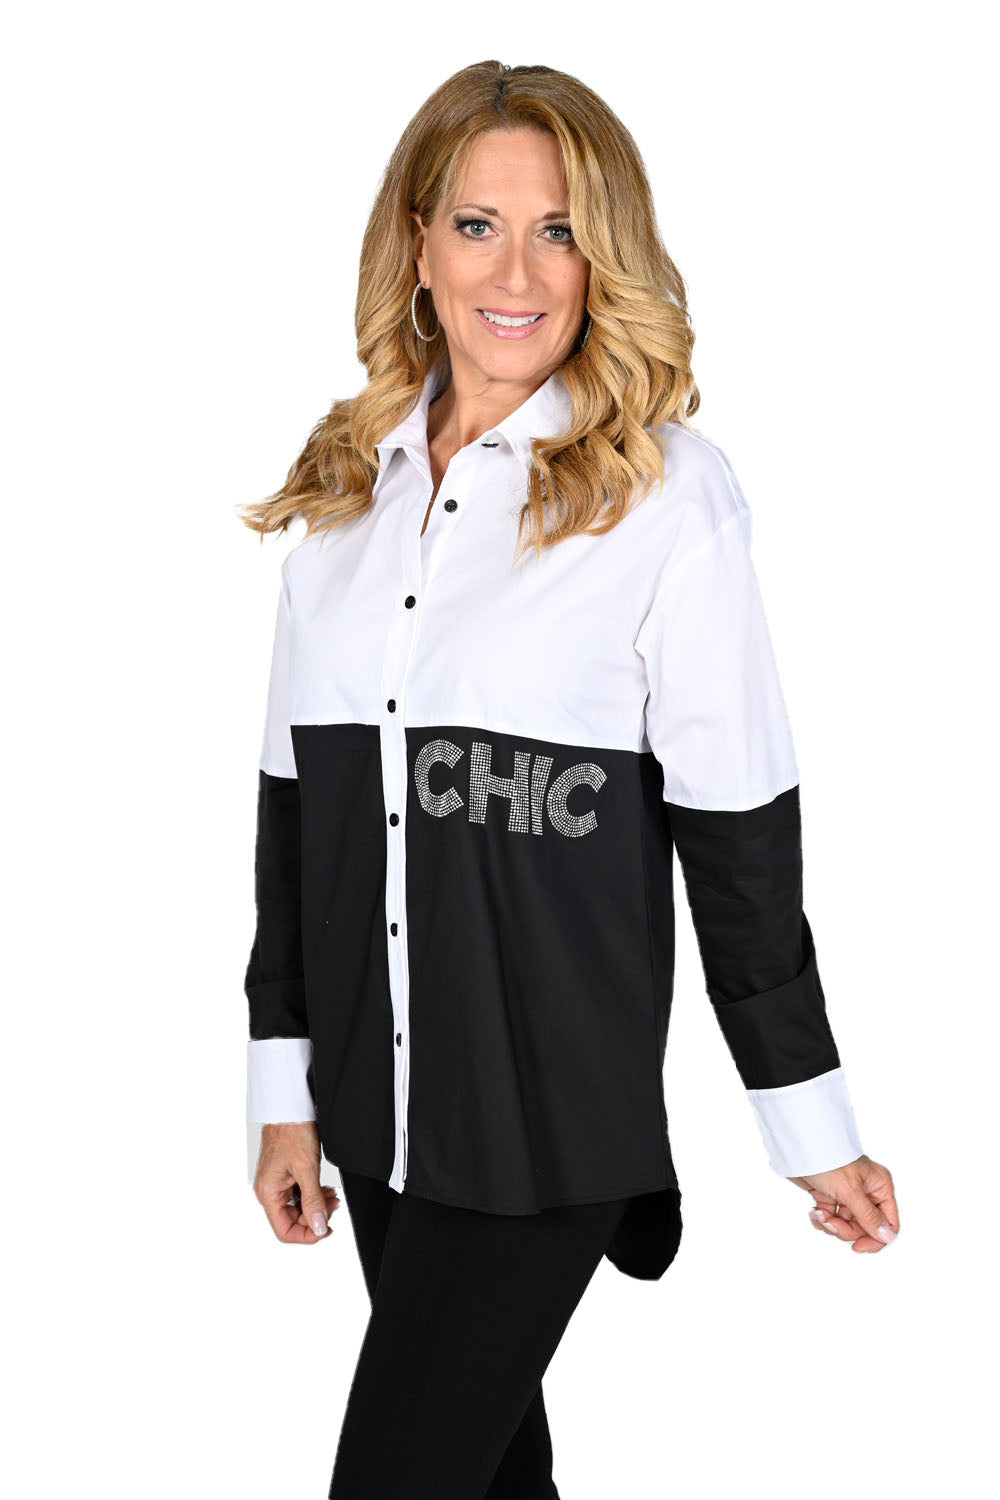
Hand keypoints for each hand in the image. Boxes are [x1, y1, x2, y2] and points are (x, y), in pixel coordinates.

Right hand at [253, 1121, 340, 1243]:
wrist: (290, 1108)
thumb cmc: (291, 1131)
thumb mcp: (306, 1168)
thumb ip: (313, 1201)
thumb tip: (318, 1227)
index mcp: (268, 1193)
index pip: (285, 1230)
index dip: (307, 1234)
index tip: (325, 1229)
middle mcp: (269, 1191)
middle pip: (292, 1221)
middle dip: (314, 1217)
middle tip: (332, 1207)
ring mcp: (277, 1183)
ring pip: (297, 1208)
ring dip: (315, 1206)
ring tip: (331, 1197)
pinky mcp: (285, 1175)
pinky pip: (298, 1194)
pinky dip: (312, 1195)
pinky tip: (324, 1189)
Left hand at [787, 1153, 897, 1252]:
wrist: (799, 1146)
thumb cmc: (827, 1159)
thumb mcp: (850, 1191)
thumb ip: (868, 1216)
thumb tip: (888, 1237)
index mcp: (879, 1187)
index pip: (887, 1224)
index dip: (874, 1239)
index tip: (856, 1246)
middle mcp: (867, 1191)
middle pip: (865, 1228)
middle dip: (845, 1230)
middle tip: (829, 1222)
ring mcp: (848, 1194)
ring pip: (847, 1225)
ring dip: (831, 1224)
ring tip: (818, 1213)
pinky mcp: (830, 1195)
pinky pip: (831, 1218)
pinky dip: (822, 1219)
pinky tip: (814, 1212)